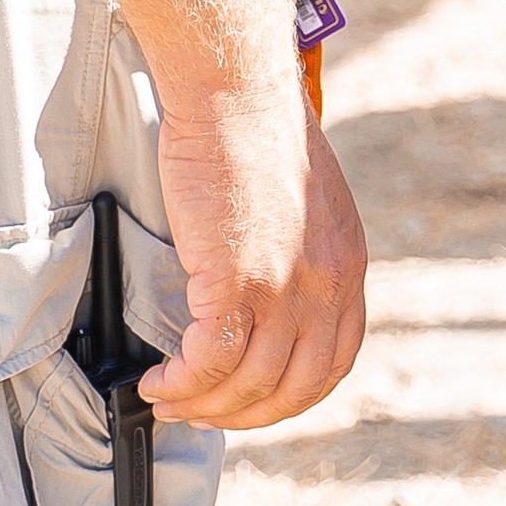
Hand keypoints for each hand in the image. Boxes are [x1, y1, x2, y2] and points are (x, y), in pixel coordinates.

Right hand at [142, 81, 367, 432]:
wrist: (233, 90)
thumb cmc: (254, 130)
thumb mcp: (305, 203)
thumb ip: (300, 254)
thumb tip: (267, 298)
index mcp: (347, 265)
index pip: (334, 361)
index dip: (292, 395)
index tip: (256, 400)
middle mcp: (326, 283)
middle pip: (295, 387)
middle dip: (246, 414)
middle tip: (206, 412)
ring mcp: (285, 285)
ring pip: (248, 384)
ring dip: (204, 405)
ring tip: (171, 399)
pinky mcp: (237, 279)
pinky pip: (208, 361)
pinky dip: (181, 384)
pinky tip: (159, 381)